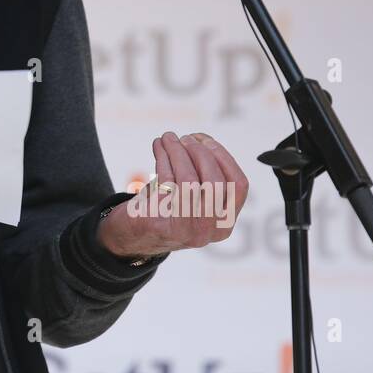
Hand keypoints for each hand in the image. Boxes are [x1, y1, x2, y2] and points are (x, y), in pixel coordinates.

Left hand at [98, 131, 248, 258]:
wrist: (134, 234)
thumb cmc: (168, 207)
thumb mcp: (195, 196)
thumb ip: (206, 173)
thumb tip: (203, 140)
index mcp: (224, 223)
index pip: (238, 185)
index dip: (223, 157)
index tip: (205, 139)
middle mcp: (209, 230)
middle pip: (216, 182)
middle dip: (200, 153)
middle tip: (184, 138)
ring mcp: (186, 230)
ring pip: (190, 181)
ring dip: (178, 152)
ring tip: (168, 137)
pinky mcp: (161, 223)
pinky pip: (166, 182)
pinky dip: (162, 159)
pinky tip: (158, 147)